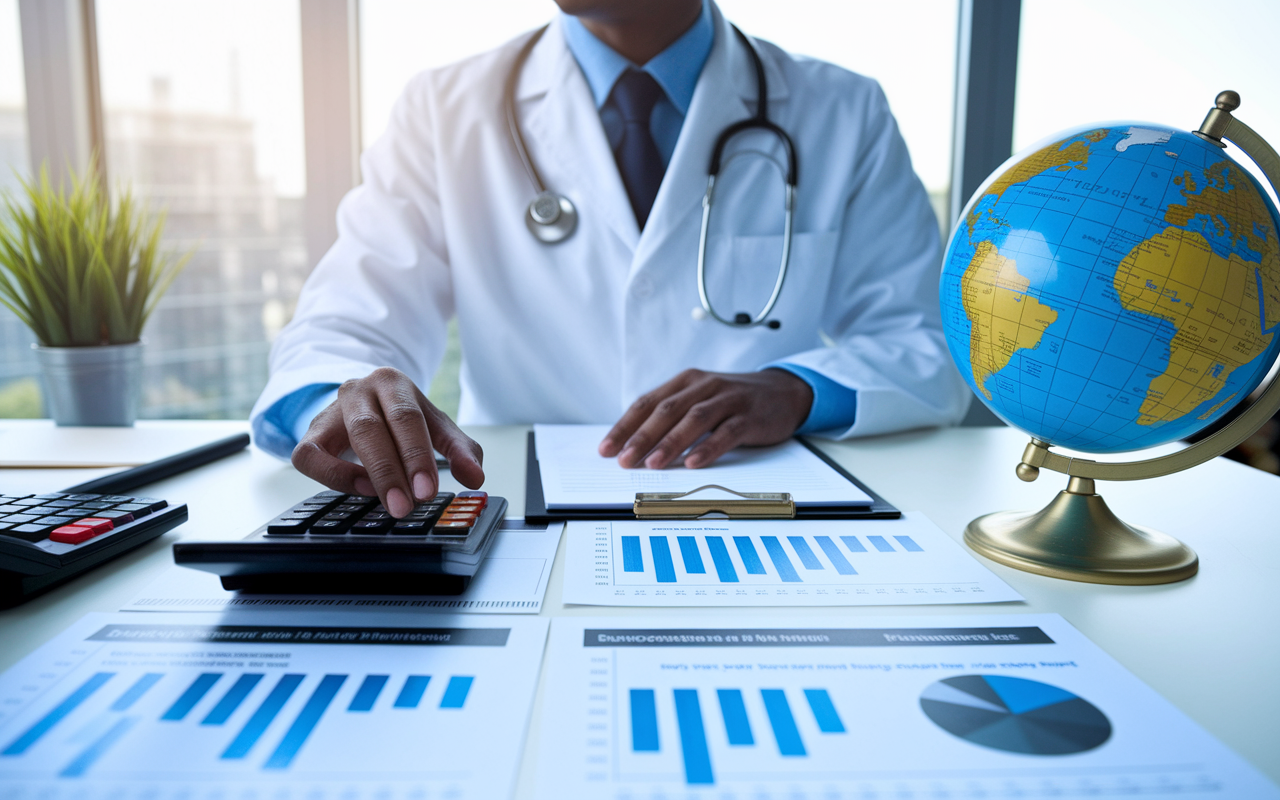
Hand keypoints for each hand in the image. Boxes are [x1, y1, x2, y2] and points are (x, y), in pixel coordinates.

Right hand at [291, 367, 484, 517]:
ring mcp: (331, 411)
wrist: (363, 405)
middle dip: (392, 471)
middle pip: (373, 429)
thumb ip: (460, 450)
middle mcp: (359, 391)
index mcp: (393, 383)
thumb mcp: (435, 427)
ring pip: (343, 440)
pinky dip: (334, 476)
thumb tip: (475, 477)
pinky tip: (360, 489)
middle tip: (407, 504)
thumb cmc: (400, 418)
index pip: (407, 417)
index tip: (428, 490)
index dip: (417, 456)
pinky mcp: (311, 435)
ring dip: (367, 475)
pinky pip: (310, 457)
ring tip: (390, 502)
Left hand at [598, 368, 812, 469]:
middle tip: (624, 460)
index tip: (606, 449)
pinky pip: (727, 432)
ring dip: (670, 442)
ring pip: (694, 419)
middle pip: (666, 410)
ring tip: (652, 463)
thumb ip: (673, 416)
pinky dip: (709, 447)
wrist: (785, 392)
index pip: (647, 402)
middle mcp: (704, 386)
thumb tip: (634, 444)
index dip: (625, 426)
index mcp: (686, 382)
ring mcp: (728, 399)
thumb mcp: (701, 400)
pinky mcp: (750, 416)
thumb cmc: (734, 401)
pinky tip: (694, 462)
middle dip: (642, 436)